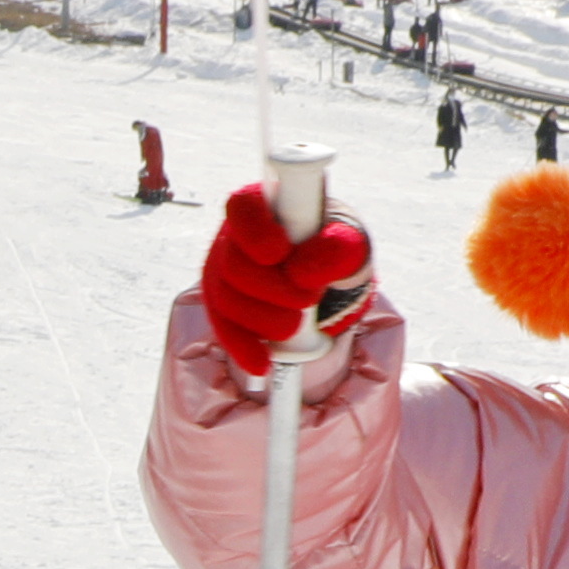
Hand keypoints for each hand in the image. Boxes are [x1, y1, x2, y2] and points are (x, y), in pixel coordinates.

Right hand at [196, 186, 378, 367]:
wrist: (324, 270)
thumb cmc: (332, 244)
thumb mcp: (346, 241)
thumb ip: (336, 247)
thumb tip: (306, 273)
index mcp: (263, 205)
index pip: (243, 209)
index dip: (256, 232)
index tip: (280, 251)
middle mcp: (233, 236)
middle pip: (234, 265)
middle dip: (274, 290)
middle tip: (308, 298)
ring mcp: (222, 272)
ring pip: (227, 301)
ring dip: (266, 320)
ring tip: (296, 323)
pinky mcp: (221, 305)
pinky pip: (224, 329)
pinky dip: (244, 348)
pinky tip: (262, 364)